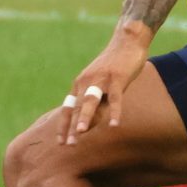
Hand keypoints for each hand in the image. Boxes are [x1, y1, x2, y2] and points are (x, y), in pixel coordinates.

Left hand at [58, 27, 151, 144]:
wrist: (126, 42)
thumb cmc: (115, 67)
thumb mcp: (101, 86)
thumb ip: (96, 104)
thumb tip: (88, 126)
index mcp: (80, 84)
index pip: (69, 108)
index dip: (64, 125)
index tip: (60, 142)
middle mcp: (87, 82)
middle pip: (77, 107)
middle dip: (71, 126)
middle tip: (68, 144)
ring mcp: (101, 79)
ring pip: (90, 101)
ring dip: (85, 117)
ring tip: (80, 132)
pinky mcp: (116, 77)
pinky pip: (115, 98)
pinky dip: (114, 111)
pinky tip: (114, 125)